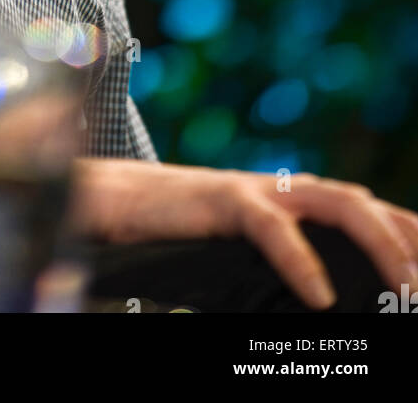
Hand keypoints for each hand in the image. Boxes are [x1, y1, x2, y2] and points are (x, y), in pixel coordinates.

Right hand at [67, 158, 417, 309]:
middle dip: (408, 236)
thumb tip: (325, 305)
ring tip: (405, 284)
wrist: (106, 203)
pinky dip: (301, 261)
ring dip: (380, 241)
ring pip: (337, 201)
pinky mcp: (221, 198)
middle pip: (364, 202)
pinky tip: (319, 296)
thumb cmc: (171, 238)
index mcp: (289, 204)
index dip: (406, 233)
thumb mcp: (236, 257)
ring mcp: (254, 189)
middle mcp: (281, 190)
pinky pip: (272, 225)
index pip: (364, 212)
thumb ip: (279, 269)